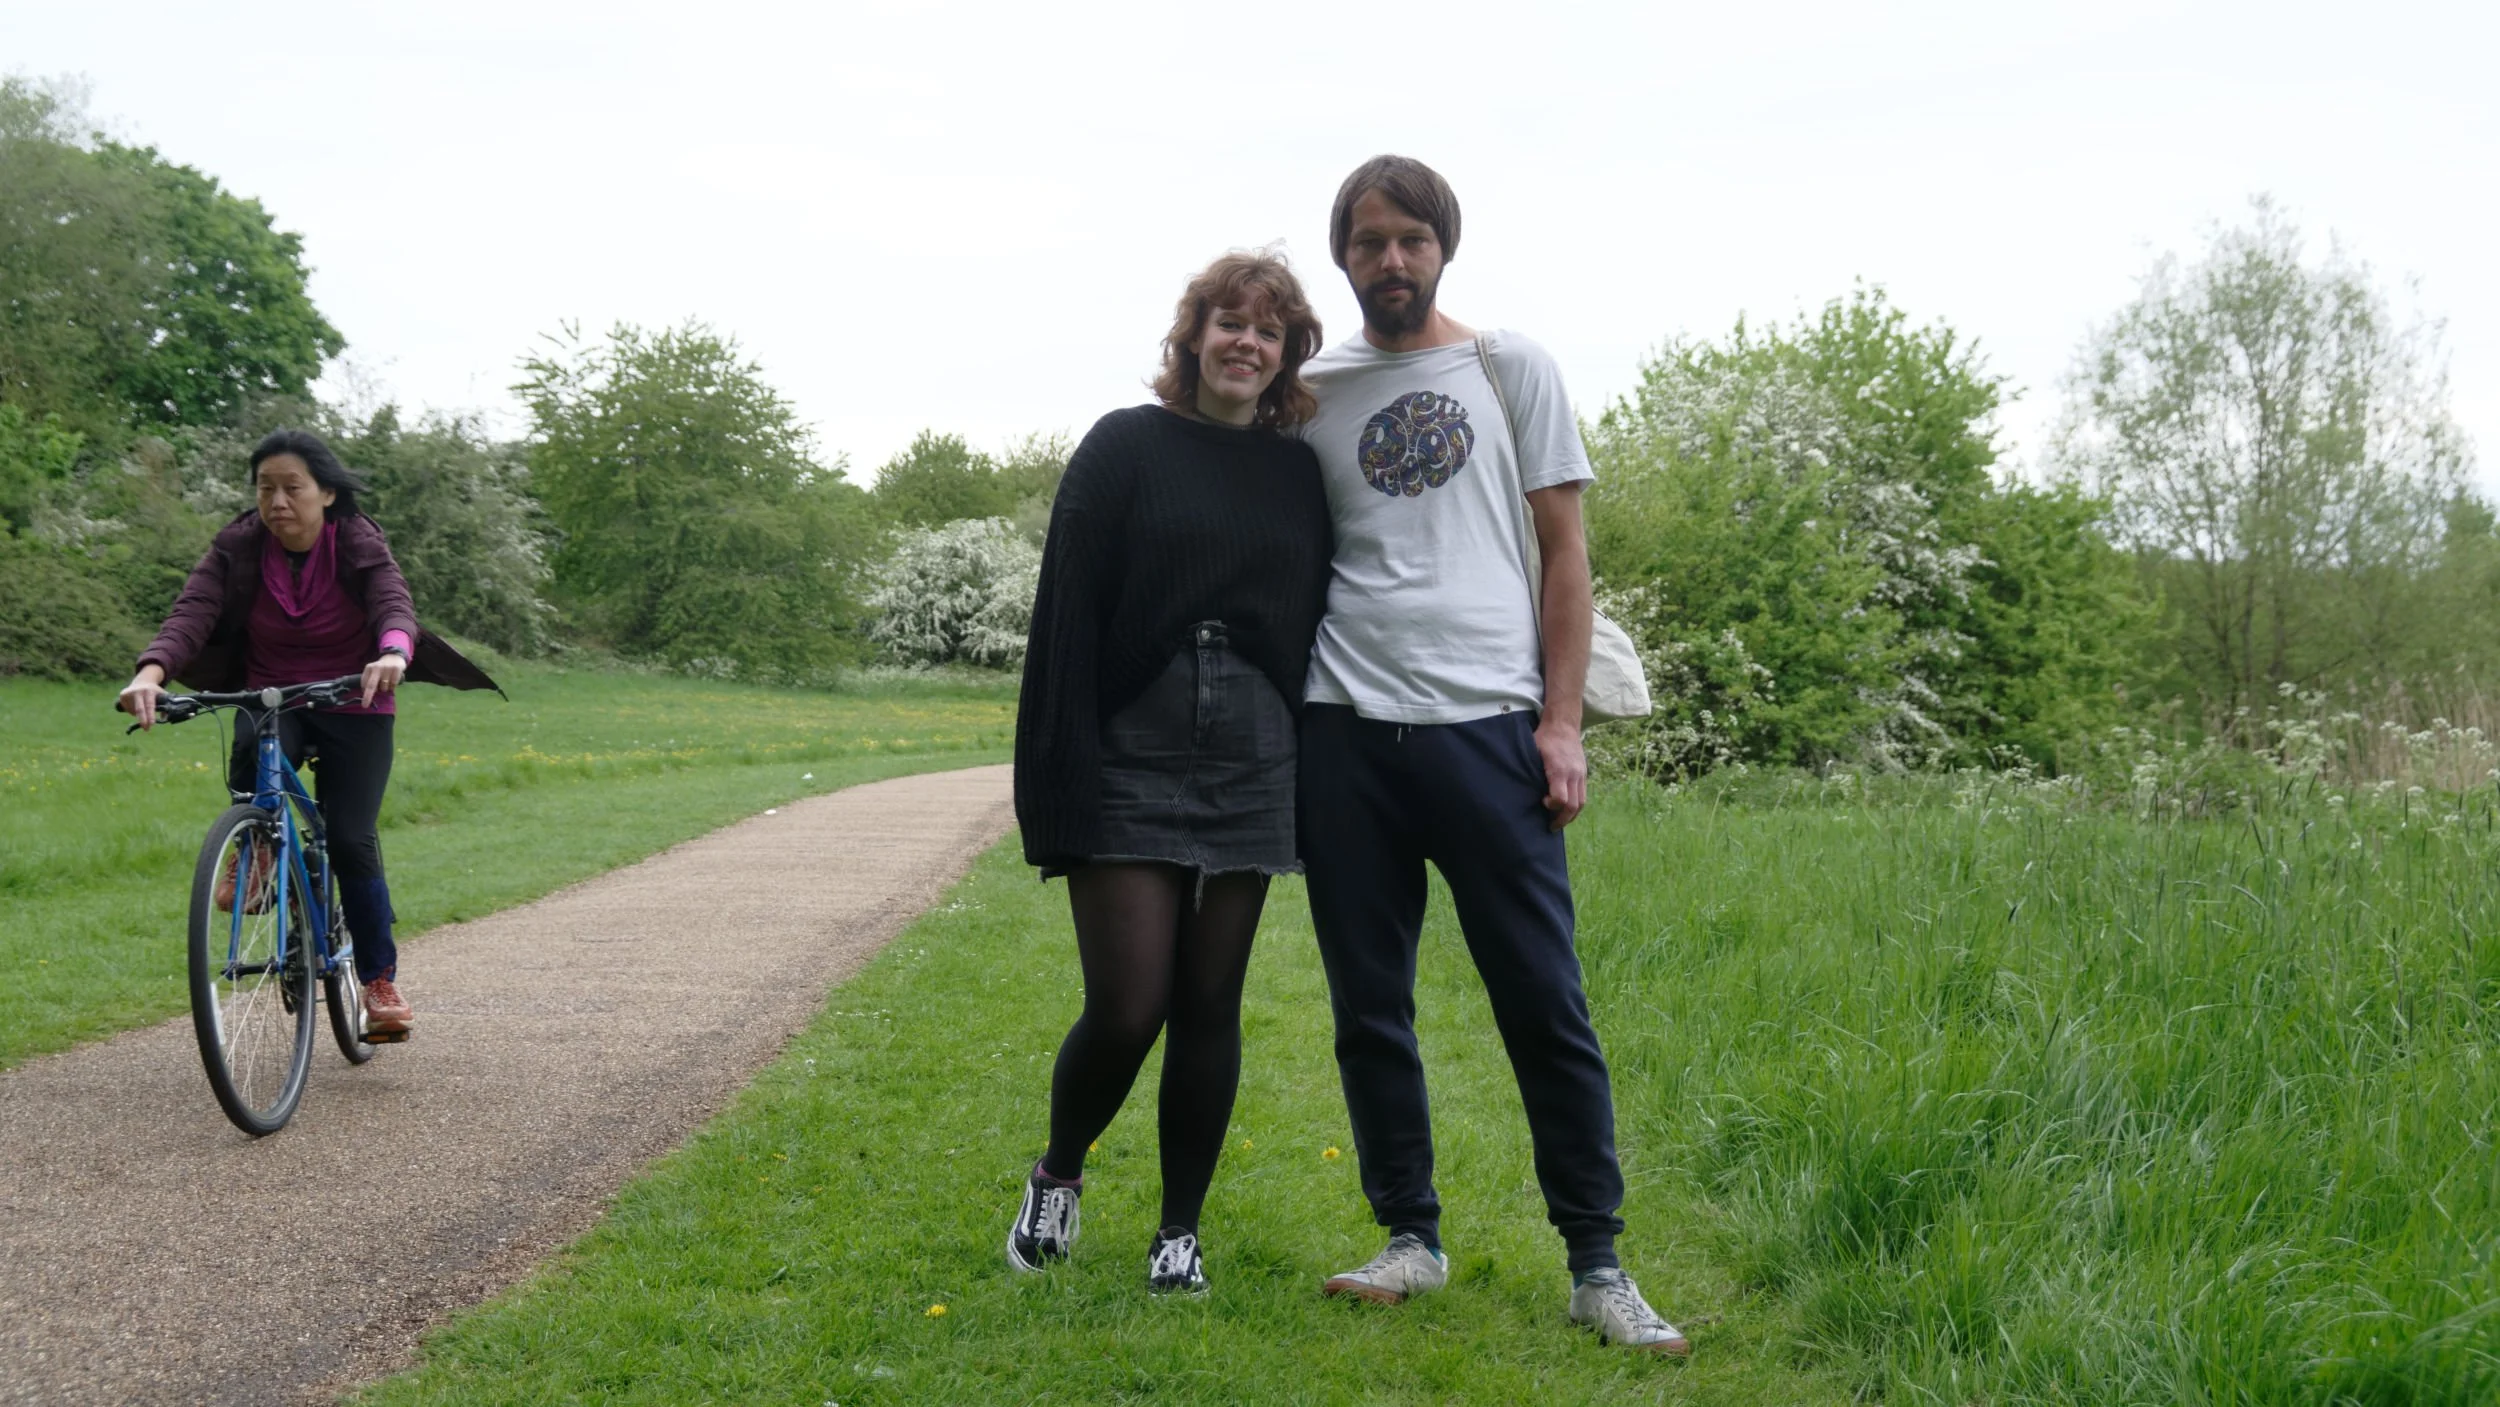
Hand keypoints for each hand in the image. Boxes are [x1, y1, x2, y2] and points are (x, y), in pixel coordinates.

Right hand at [118, 667, 167, 729]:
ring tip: (144, 708)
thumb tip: (165, 718)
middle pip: (139, 709)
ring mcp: (129, 693)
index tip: (152, 724)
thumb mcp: (162, 695)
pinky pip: (127, 709)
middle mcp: (138, 691)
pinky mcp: (122, 695)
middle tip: (147, 729)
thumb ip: (166, 705)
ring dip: (139, 715)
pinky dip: (132, 711)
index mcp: (149, 691)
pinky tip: (136, 704)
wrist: (142, 681)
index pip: (150, 705)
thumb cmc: (154, 691)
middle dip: (143, 720)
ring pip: (133, 711)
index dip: (151, 715)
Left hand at [360, 652, 407, 707]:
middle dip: (368, 696)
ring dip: (385, 689)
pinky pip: (393, 684)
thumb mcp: (373, 671)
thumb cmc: (382, 668)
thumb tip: (366, 693)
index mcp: (369, 668)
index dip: (364, 692)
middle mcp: (377, 667)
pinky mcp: (396, 669)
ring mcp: (387, 668)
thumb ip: (370, 680)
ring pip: (384, 687)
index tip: (364, 702)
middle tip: (365, 705)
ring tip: (387, 683)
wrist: (395, 656)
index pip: (364, 682)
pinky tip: (392, 682)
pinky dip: (393, 686)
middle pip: (371, 685)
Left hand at [1534, 716, 1586, 830]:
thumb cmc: (1543, 738)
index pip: (1561, 799)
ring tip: (1558, 821)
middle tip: (1550, 827)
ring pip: (1581, 804)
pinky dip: (1575, 806)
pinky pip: (1583, 796)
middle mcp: (1573, 774)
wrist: (1563, 724)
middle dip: (1562, 820)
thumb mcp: (1532, 752)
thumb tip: (1518, 791)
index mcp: (1559, 770)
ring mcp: (1581, 774)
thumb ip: (1530, 772)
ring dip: (1570, 816)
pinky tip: (1565, 810)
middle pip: (1574, 806)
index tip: (1542, 802)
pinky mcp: (1584, 774)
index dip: (1551, 806)